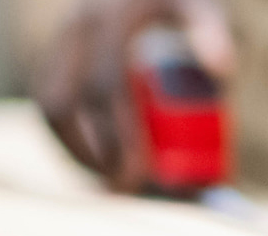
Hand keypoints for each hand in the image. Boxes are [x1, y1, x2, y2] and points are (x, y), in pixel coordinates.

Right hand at [32, 0, 232, 193]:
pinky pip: (45, 95)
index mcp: (113, 17)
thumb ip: (212, 31)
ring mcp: (61, 36)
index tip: (138, 175)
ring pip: (45, 102)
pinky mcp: (57, 46)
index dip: (116, 136)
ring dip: (70, 146)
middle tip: (122, 187)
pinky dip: (64, 132)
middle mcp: (78, 26)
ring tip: (107, 179)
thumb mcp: (203, 3)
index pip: (104, 87)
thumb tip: (222, 72)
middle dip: (86, 152)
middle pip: (60, 101)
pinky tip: (91, 157)